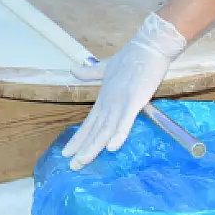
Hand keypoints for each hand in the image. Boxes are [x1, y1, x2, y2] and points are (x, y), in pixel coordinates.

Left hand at [62, 13, 186, 169]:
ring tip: (83, 161)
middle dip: (83, 148)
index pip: (89, 123)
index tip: (67, 153)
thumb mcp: (106, 68)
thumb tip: (73, 70)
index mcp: (104, 98)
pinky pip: (126, 120)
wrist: (148, 47)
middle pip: (94, 130)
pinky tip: (112, 147)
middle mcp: (108, 103)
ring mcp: (120, 102)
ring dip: (94, 146)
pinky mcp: (134, 100)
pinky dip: (119, 133)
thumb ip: (91, 74)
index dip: (78, 138)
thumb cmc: (129, 59)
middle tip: (72, 166)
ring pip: (105, 129)